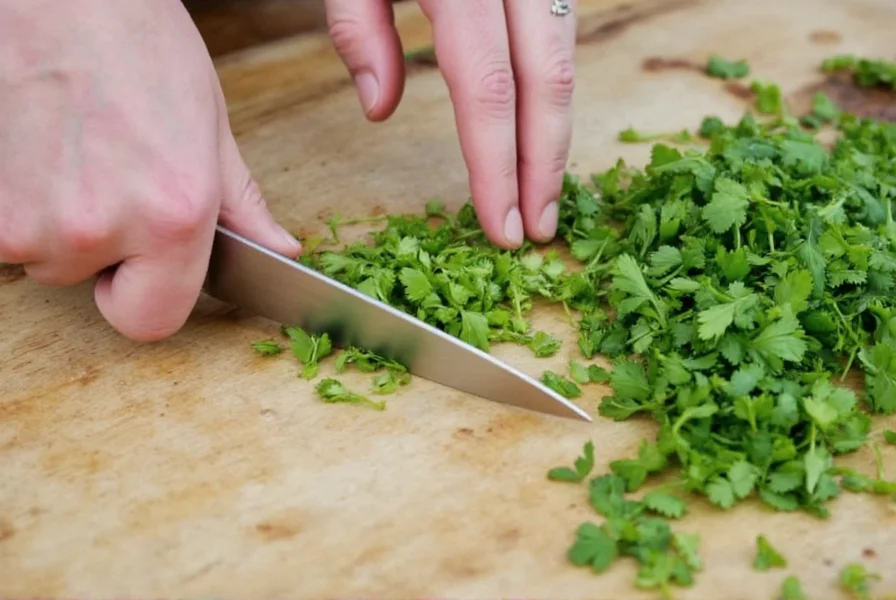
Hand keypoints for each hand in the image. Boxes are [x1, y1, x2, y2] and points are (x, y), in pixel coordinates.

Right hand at [0, 0, 300, 340]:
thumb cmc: (136, 42)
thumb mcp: (210, 126)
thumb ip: (242, 207)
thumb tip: (281, 252)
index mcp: (171, 218)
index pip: (152, 323)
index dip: (149, 296)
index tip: (144, 266)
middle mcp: (96, 229)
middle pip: (89, 284)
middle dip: (100, 247)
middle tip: (107, 174)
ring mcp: (24, 218)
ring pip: (42, 255)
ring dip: (56, 220)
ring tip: (71, 150)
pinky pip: (4, 230)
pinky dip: (18, 201)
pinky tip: (37, 147)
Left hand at [324, 0, 576, 248]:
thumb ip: (357, 26)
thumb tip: (379, 107)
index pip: (487, 89)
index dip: (498, 166)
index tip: (502, 226)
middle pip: (546, 81)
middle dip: (544, 165)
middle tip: (536, 229)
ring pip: (564, 60)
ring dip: (556, 134)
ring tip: (542, 195)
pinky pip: (559, 38)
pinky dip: (550, 95)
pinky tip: (537, 134)